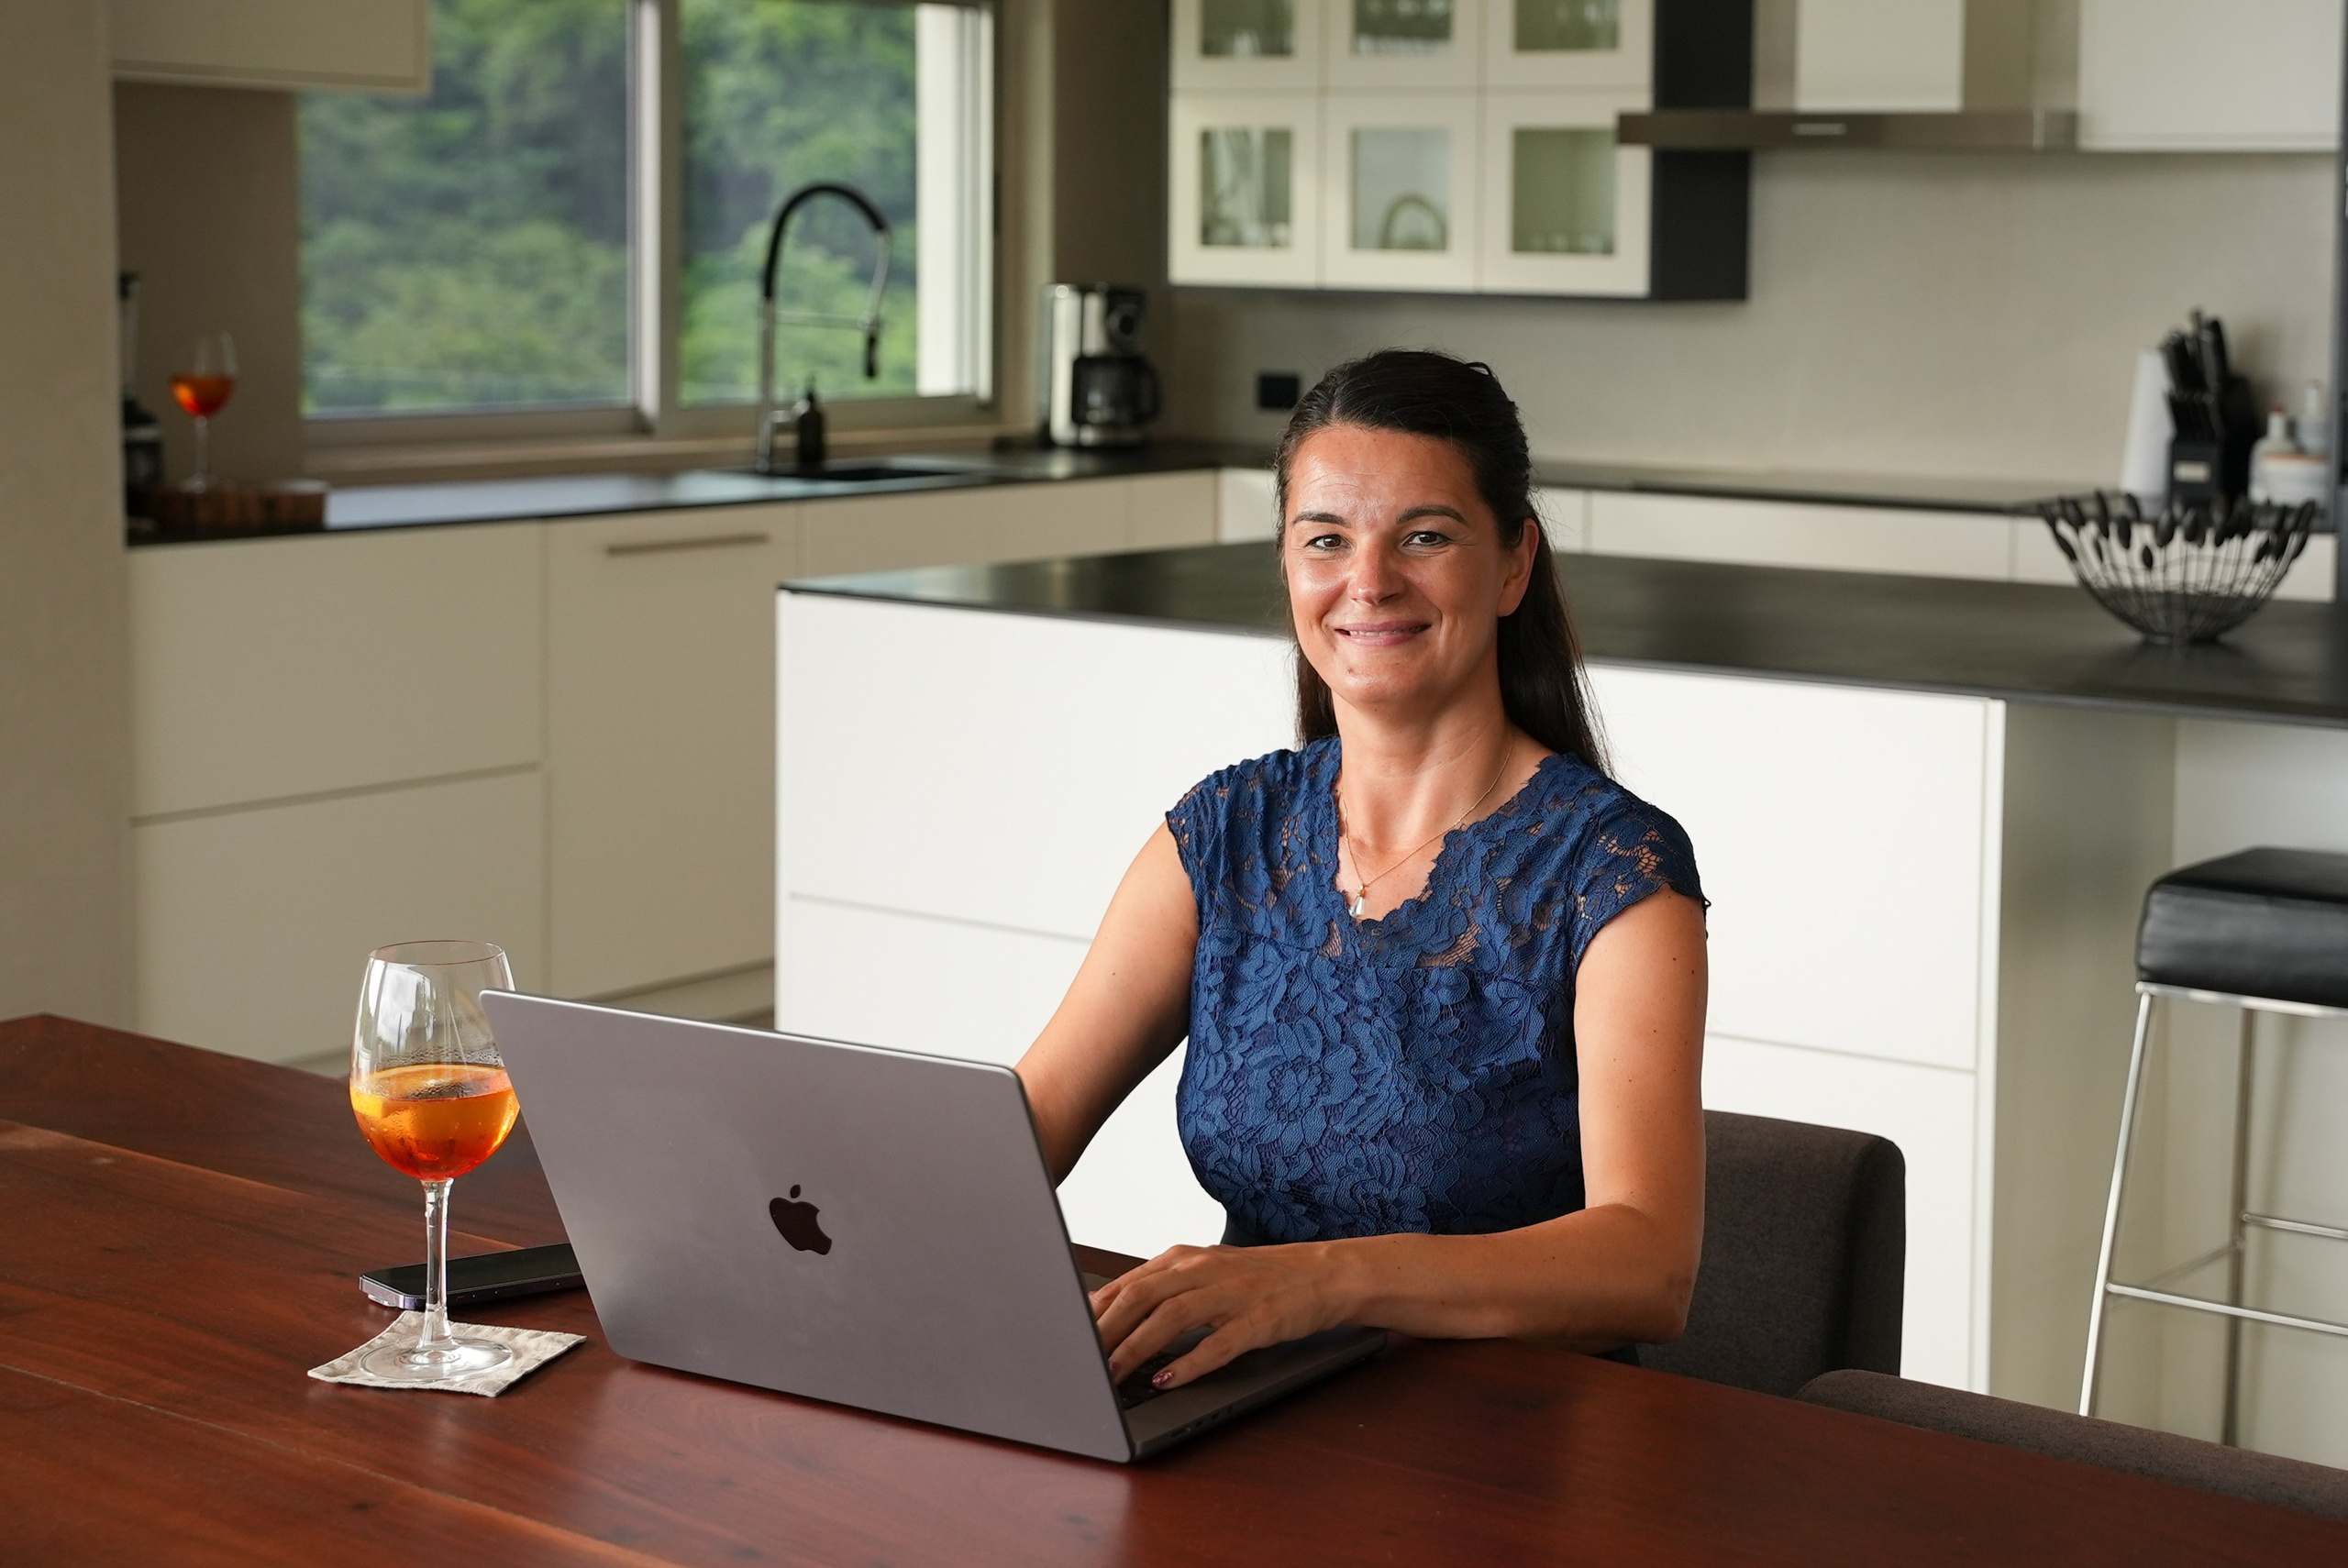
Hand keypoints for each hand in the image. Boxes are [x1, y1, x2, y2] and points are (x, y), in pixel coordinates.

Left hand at [1091, 1241, 1353, 1390]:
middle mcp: (1204, 1269)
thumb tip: (1110, 1315)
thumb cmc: (1262, 1278)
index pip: (1127, 1282)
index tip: (1067, 1336)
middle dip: (1105, 1330)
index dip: (1093, 1311)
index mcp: (1185, 1258)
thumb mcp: (1206, 1273)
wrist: (1326, 1274)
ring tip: (1111, 1372)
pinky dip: (1189, 1363)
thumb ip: (1163, 1289)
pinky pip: (1219, 1343)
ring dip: (1137, 1346)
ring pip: (1173, 1316)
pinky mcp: (1259, 1319)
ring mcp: (1233, 1293)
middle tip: (1078, 1359)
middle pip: (1141, 1295)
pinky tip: (1167, 1380)